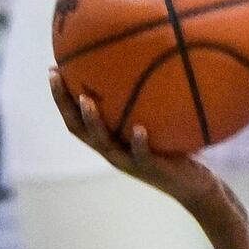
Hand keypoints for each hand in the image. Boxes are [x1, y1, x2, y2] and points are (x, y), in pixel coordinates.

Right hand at [48, 69, 225, 208]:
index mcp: (110, 141)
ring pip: (104, 143)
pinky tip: (139, 128)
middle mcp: (113, 152)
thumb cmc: (177, 152)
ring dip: (93, 121)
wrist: (196, 187)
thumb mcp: (159, 124)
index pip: (76, 118)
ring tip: (86, 101)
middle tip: (57, 77)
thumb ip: (149, 103)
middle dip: (64, 103)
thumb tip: (152, 62)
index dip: (61, 98)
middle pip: (79, 129)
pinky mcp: (153, 170)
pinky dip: (139, 142)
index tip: (52, 70)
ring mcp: (131, 162)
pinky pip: (142, 156)